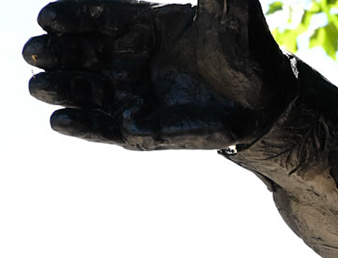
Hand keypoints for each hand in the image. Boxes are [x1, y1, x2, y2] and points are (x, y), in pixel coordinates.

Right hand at [25, 0, 294, 150]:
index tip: (48, 19)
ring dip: (61, 88)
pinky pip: (107, 127)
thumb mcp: (230, 12)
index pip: (97, 17)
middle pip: (81, 52)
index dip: (71, 18)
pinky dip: (84, 126)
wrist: (266, 100)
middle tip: (34, 52)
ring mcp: (133, 93)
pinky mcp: (143, 129)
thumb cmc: (244, 50)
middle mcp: (129, 57)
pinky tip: (60, 122)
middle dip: (55, 53)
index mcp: (140, 24)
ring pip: (86, 90)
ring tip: (39, 85)